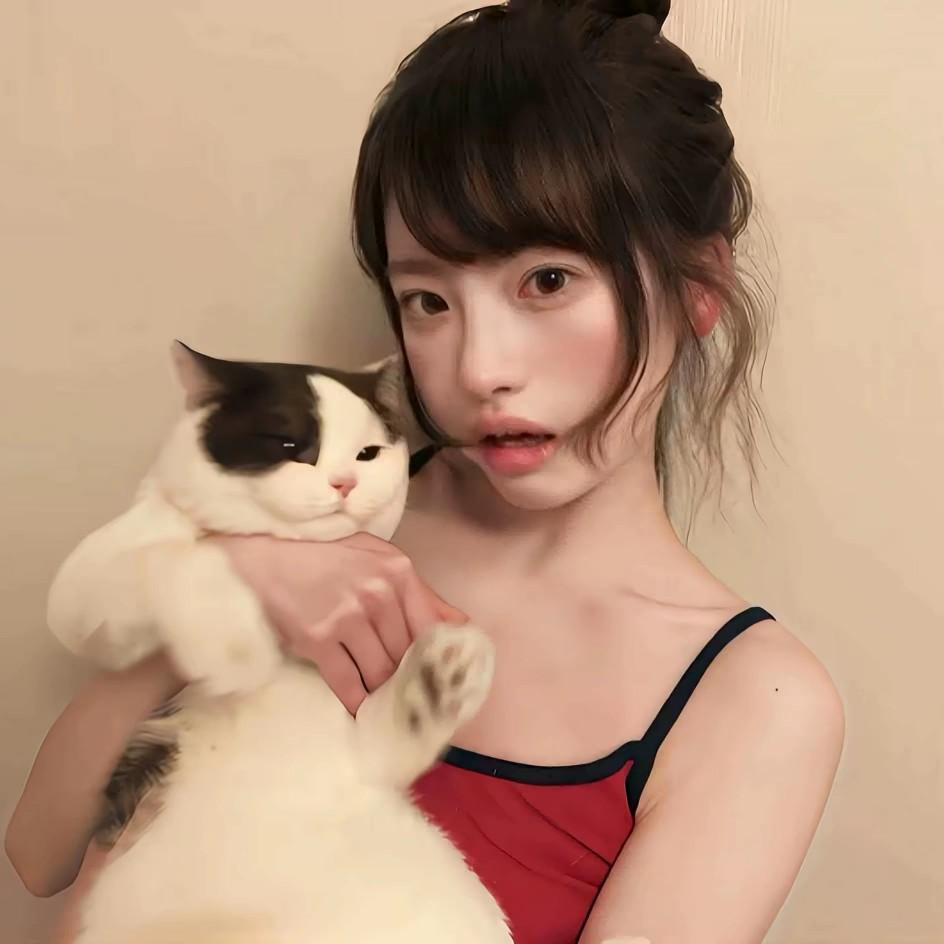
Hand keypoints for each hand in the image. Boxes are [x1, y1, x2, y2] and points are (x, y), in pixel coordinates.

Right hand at [211, 532, 466, 713]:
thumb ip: (421, 591)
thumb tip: (462, 624)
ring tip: (385, 704)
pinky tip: (360, 710)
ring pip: (379, 673)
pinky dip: (355, 702)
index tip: (439, 680)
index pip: (431, 628)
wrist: (265, 556)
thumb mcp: (377, 557)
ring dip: (382, 693)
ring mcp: (347, 617)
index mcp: (398, 572)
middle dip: (408, 679)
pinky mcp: (318, 639)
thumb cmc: (325, 555)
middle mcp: (378, 594)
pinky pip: (346, 683)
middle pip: (405, 655)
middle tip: (410, 698)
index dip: (436, 659)